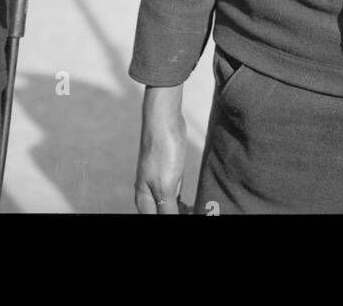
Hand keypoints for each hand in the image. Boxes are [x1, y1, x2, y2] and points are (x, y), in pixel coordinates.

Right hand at [134, 86, 185, 214]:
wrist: (164, 121)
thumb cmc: (161, 152)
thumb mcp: (165, 187)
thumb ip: (168, 211)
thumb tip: (173, 220)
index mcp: (144, 200)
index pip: (156, 220)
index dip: (173, 220)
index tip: (188, 215)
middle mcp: (149, 195)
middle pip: (164, 215)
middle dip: (180, 215)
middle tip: (196, 212)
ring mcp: (159, 184)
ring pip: (172, 208)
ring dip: (184, 212)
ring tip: (198, 210)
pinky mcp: (170, 175)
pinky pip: (177, 196)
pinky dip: (185, 204)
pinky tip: (194, 205)